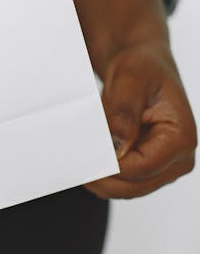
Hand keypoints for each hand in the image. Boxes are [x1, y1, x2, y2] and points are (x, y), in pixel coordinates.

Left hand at [83, 41, 196, 198]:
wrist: (142, 65)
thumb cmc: (142, 66)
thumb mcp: (130, 78)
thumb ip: (124, 111)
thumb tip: (117, 143)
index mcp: (180, 137)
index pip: (142, 167)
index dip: (110, 166)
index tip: (84, 156)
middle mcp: (178, 157)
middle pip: (134, 186)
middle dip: (102, 177)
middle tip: (73, 161)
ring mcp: (163, 166)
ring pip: (127, 189)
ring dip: (101, 177)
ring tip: (79, 155)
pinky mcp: (148, 167)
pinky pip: (123, 181)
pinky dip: (104, 173)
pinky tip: (89, 157)